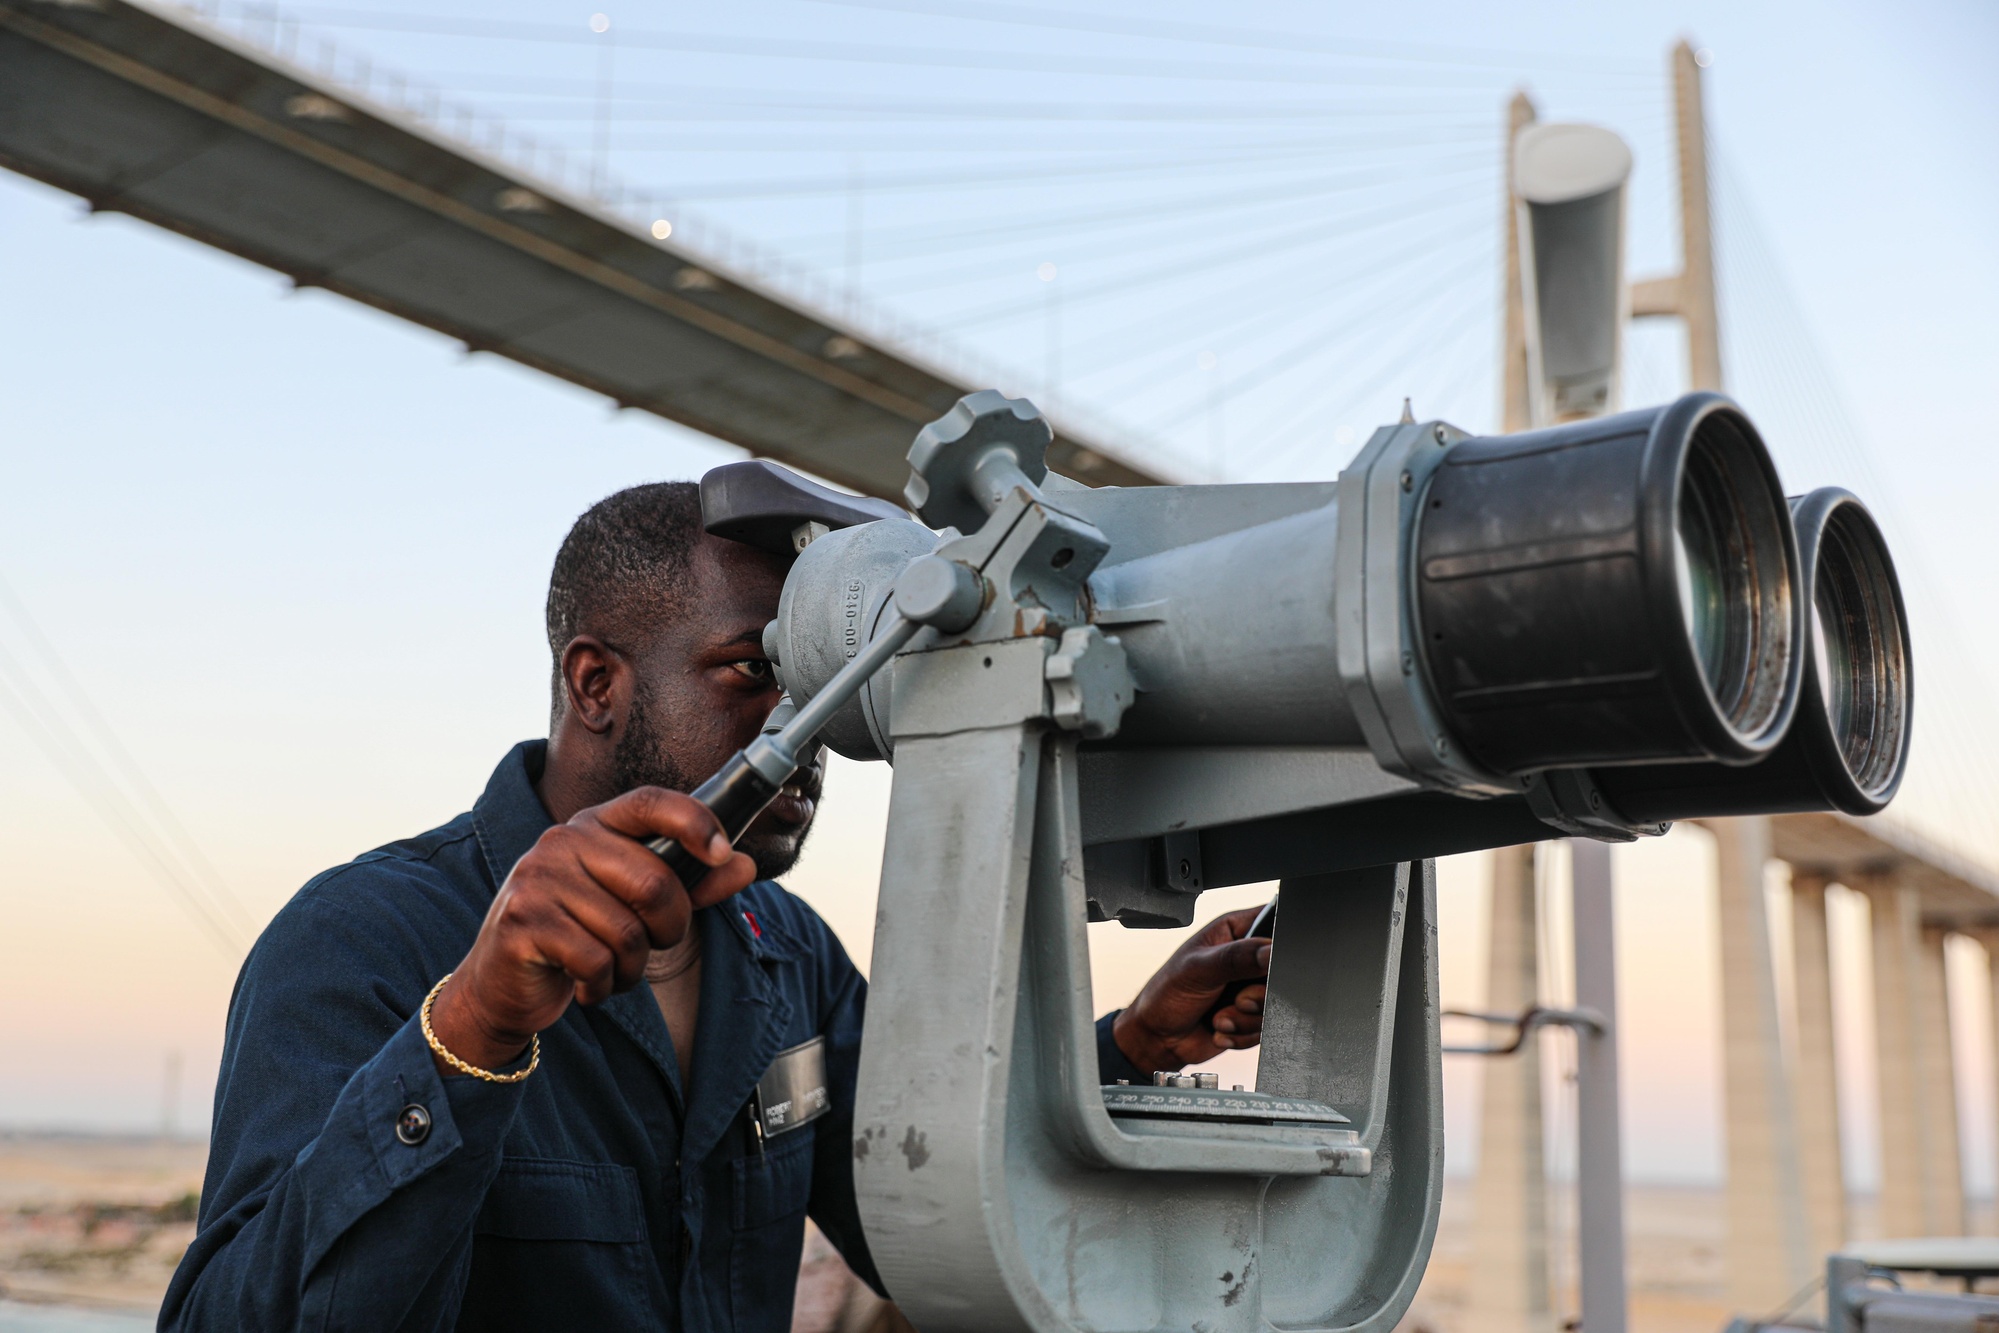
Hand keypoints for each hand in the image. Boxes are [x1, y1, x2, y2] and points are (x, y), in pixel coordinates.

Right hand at [427, 787, 757, 1073]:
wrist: (502, 985)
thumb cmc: (579, 936)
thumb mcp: (636, 906)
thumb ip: (690, 884)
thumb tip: (744, 865)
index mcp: (596, 825)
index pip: (651, 802)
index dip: (694, 822)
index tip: (723, 852)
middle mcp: (563, 840)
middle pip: (654, 882)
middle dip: (670, 929)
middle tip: (653, 946)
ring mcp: (538, 878)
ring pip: (628, 931)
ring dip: (634, 968)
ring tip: (612, 969)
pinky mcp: (523, 921)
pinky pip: (597, 960)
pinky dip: (604, 985)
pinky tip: (587, 985)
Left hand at [1112, 907, 1270, 1073]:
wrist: (1158, 1039)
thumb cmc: (1165, 994)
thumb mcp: (1199, 969)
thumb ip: (1236, 958)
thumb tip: (1270, 952)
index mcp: (1234, 931)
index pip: (1273, 924)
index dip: (1276, 944)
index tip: (1264, 965)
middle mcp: (1247, 959)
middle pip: (1283, 972)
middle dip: (1259, 994)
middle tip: (1236, 998)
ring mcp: (1252, 989)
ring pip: (1277, 1004)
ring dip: (1246, 1018)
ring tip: (1220, 1015)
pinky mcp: (1253, 1016)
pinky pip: (1266, 1028)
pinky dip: (1243, 1034)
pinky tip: (1221, 1026)